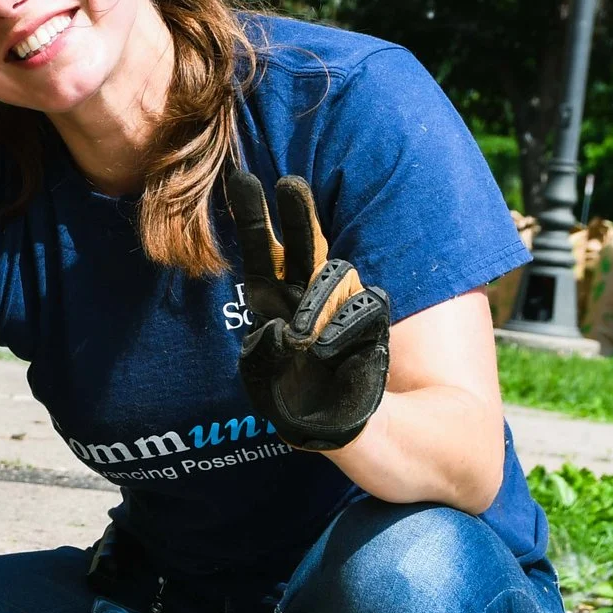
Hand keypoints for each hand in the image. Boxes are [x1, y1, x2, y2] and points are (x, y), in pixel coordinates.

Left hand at [225, 170, 390, 450]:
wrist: (358, 433)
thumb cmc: (300, 409)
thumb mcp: (268, 392)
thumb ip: (262, 362)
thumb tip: (275, 329)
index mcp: (271, 308)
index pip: (259, 255)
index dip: (251, 219)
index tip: (242, 180)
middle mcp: (303, 300)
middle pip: (299, 245)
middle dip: (295, 214)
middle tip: (288, 183)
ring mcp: (339, 306)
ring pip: (332, 273)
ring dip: (317, 299)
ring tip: (305, 343)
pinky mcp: (371, 319)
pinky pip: (365, 302)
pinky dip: (346, 324)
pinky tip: (330, 352)